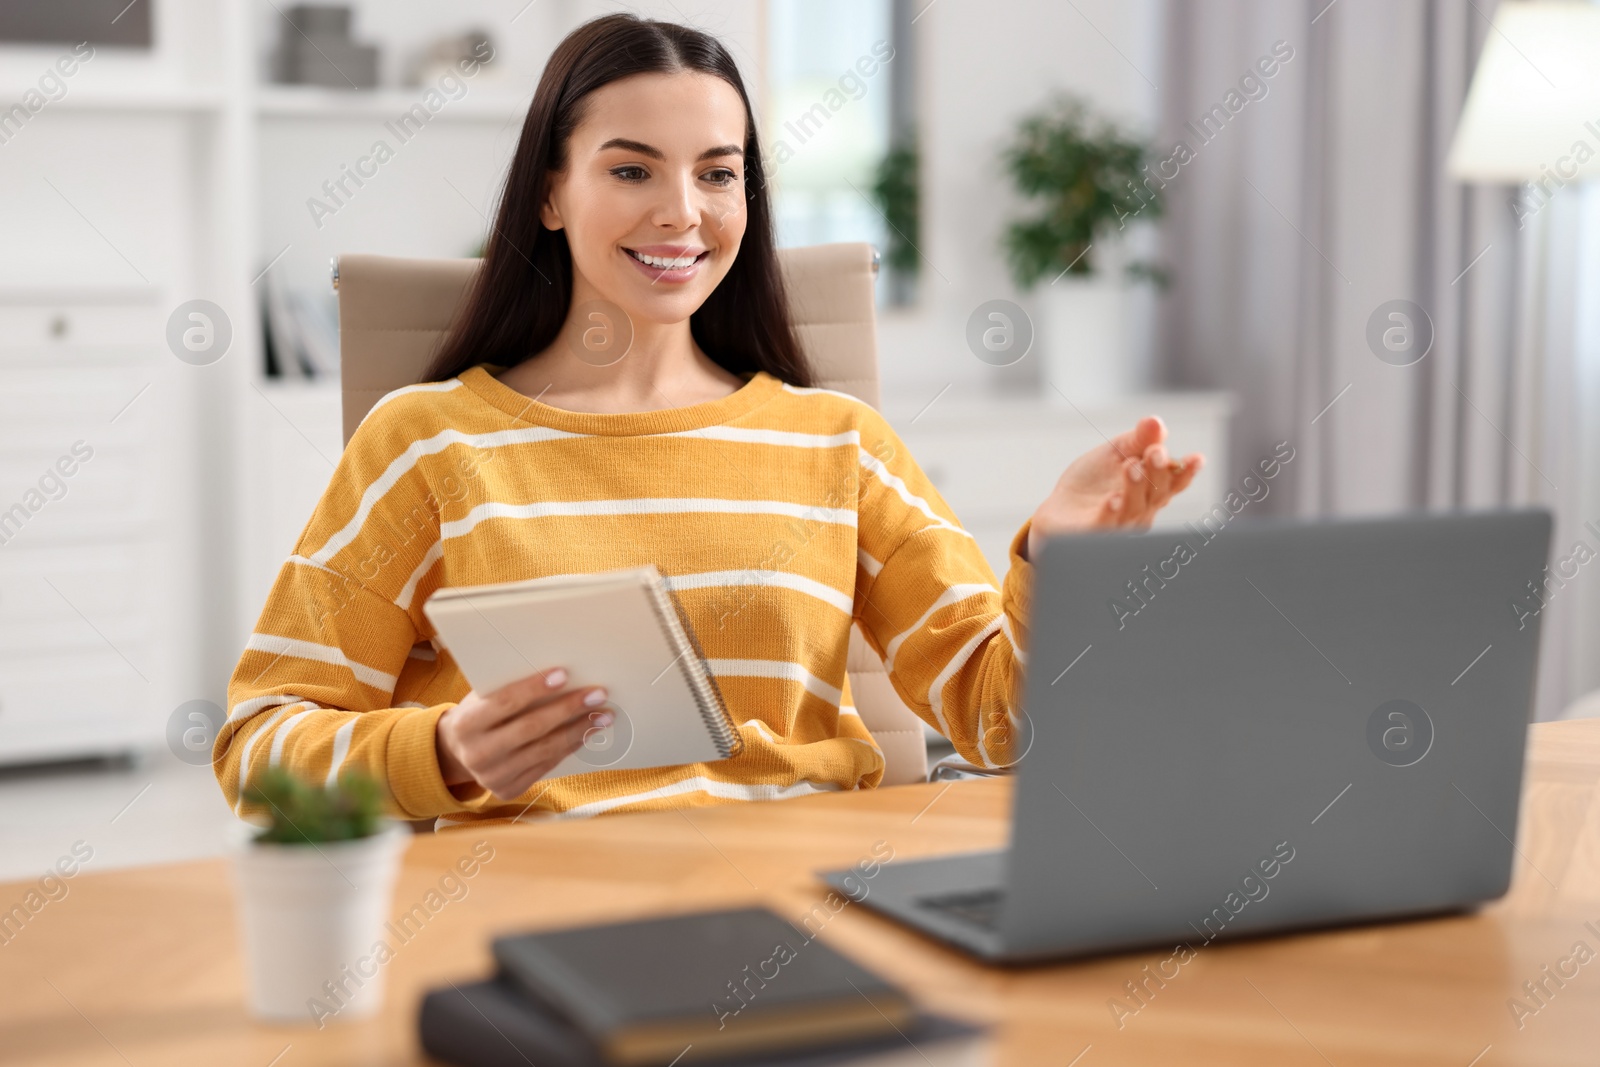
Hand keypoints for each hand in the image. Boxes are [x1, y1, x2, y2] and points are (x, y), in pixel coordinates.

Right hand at [435, 666, 610, 799]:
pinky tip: (586, 733)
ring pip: (544, 750)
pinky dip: (569, 747)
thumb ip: (508, 689)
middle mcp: (477, 754)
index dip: (535, 688)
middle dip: (568, 709)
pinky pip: (546, 765)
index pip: (506, 702)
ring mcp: (493, 777)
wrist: (456, 751)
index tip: (564, 674)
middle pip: (531, 728)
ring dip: (579, 730)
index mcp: (465, 725)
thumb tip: (559, 675)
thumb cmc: (477, 713)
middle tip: (597, 694)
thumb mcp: (481, 697)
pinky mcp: (508, 790)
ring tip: (602, 715)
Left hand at [1026, 415, 1202, 559]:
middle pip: (1156, 494)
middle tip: (1155, 452)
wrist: (1059, 510)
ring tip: (1131, 466)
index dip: (1186, 472)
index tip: (1196, 458)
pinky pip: (1105, 525)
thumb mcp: (1116, 453)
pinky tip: (1112, 500)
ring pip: (1133, 509)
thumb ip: (1138, 440)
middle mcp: (1141, 511)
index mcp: (1150, 490)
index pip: (1173, 482)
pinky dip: (1110, 513)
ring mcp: (1119, 525)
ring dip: (1135, 487)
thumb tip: (1155, 422)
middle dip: (1157, 472)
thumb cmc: (1094, 483)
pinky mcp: (1092, 533)